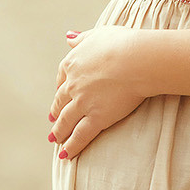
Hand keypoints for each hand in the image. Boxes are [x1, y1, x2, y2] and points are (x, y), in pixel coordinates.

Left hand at [49, 25, 149, 158]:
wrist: (136, 59)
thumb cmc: (122, 43)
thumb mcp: (98, 34)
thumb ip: (81, 38)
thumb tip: (68, 36)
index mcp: (72, 64)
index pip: (62, 79)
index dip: (60, 89)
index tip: (60, 95)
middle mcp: (73, 85)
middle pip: (61, 102)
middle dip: (56, 112)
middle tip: (53, 119)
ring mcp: (82, 103)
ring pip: (66, 121)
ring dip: (59, 132)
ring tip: (55, 140)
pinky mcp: (96, 118)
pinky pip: (80, 135)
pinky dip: (72, 146)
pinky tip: (66, 155)